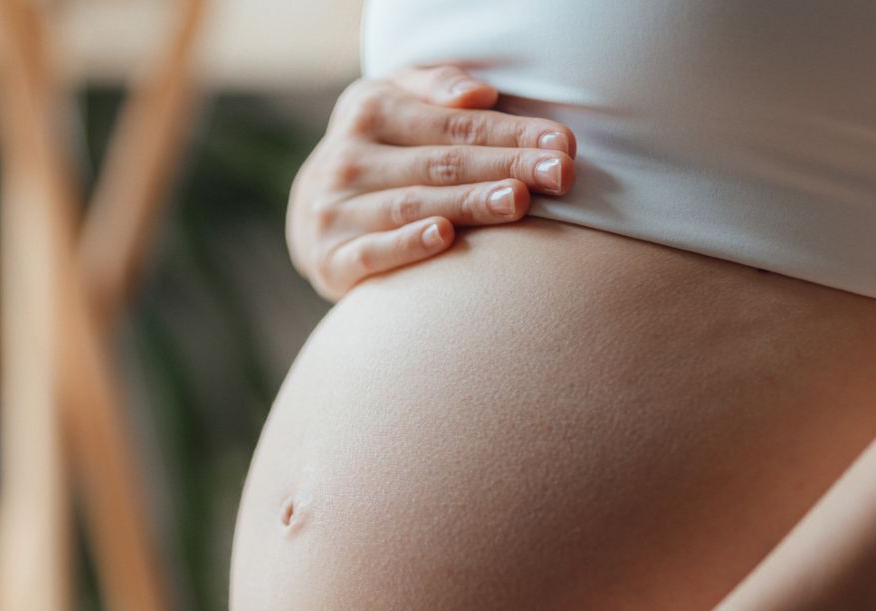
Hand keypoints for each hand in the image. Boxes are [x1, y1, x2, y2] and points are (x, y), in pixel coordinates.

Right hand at [287, 64, 577, 299]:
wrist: (313, 213)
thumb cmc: (380, 149)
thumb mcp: (396, 100)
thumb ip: (437, 86)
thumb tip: (479, 94)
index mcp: (369, 109)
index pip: (454, 123)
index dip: (510, 133)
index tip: (562, 144)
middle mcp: (348, 158)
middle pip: (441, 163)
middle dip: (505, 167)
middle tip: (559, 175)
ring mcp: (335, 210)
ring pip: (413, 204)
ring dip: (468, 203)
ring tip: (517, 201)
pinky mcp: (330, 258)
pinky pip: (373, 252)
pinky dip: (408, 244)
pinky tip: (444, 236)